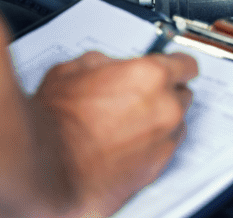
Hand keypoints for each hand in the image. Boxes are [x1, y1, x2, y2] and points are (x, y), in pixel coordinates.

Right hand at [32, 51, 197, 217]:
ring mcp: (163, 141)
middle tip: (139, 95)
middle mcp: (165, 108)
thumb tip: (112, 66)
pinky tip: (126, 143)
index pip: (186, 64)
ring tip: (129, 123)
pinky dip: (152, 146)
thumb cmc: (56, 120)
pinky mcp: (155, 169)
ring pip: (176, 124)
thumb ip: (108, 63)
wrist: (46, 164)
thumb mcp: (76, 68)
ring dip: (160, 121)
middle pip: (183, 94)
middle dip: (165, 93)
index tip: (174, 67)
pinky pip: (165, 150)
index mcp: (150, 75)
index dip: (177, 64)